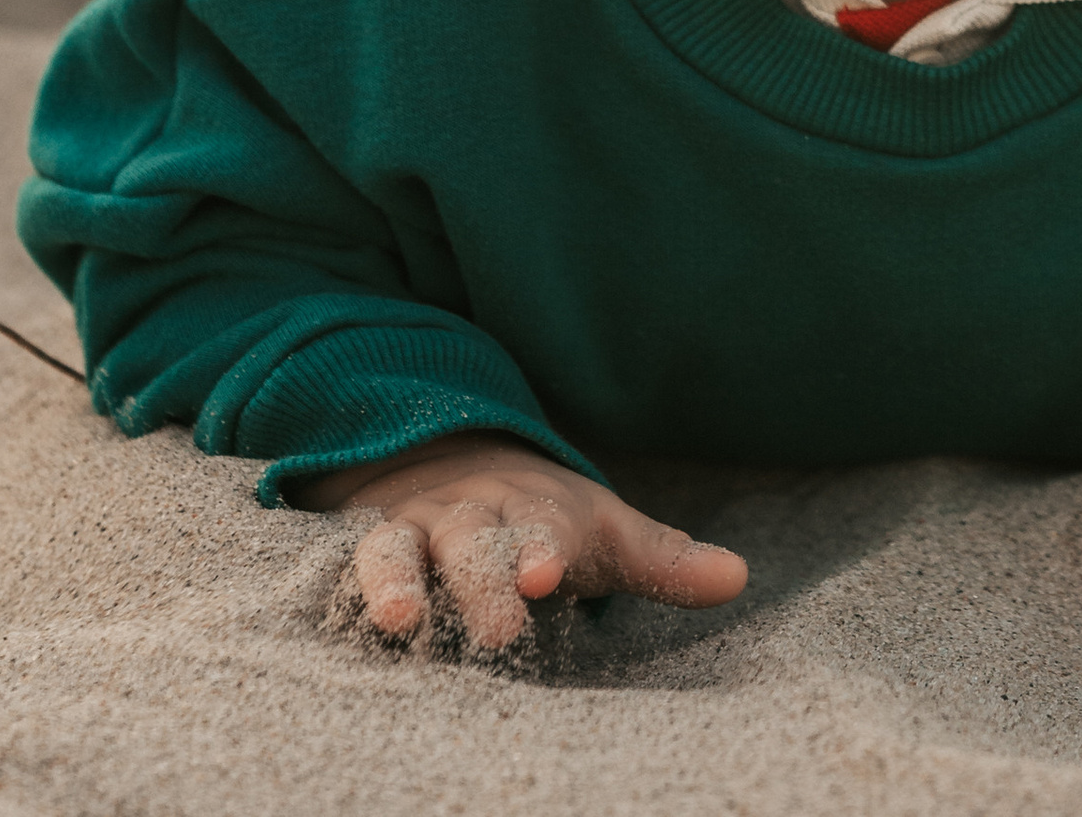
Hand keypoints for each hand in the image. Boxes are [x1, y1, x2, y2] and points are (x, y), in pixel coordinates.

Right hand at [312, 437, 745, 654]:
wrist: (447, 457)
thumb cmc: (540, 520)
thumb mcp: (601, 532)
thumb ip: (663, 560)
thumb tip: (739, 578)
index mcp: (533, 512)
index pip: (541, 528)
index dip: (542, 549)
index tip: (550, 572)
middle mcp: (471, 517)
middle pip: (475, 545)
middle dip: (483, 580)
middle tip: (497, 623)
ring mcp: (413, 533)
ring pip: (399, 551)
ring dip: (399, 583)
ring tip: (399, 621)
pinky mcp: (368, 554)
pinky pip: (349, 568)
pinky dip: (345, 587)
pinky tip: (342, 620)